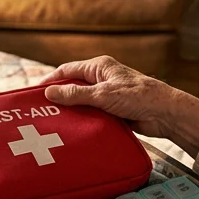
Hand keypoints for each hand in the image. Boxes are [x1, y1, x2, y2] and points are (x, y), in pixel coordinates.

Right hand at [39, 56, 198, 154]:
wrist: (165, 114)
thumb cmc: (138, 97)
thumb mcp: (103, 94)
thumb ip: (76, 94)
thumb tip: (49, 92)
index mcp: (99, 67)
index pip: (67, 71)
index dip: (50, 80)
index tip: (33, 93)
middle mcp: (101, 79)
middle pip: (72, 87)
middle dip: (57, 98)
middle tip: (40, 111)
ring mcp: (106, 96)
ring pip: (81, 103)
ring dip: (70, 112)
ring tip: (52, 124)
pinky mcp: (112, 111)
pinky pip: (91, 115)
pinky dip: (82, 121)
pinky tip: (72, 131)